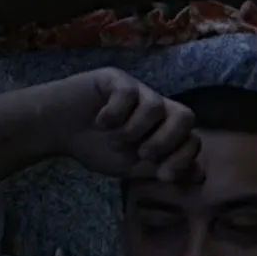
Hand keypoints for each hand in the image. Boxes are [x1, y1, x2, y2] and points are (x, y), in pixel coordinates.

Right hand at [51, 67, 201, 181]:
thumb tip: (200, 176)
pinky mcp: (115, 79)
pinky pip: (127, 93)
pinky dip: (114, 114)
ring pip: (155, 107)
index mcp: (165, 130)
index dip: (184, 159)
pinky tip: (99, 122)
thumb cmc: (95, 147)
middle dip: (167, 142)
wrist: (56, 129)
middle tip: (143, 154)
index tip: (162, 177)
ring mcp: (138, 90)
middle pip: (187, 116)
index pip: (193, 139)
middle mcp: (157, 108)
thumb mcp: (133, 167)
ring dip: (134, 131)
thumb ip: (163, 170)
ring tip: (113, 140)